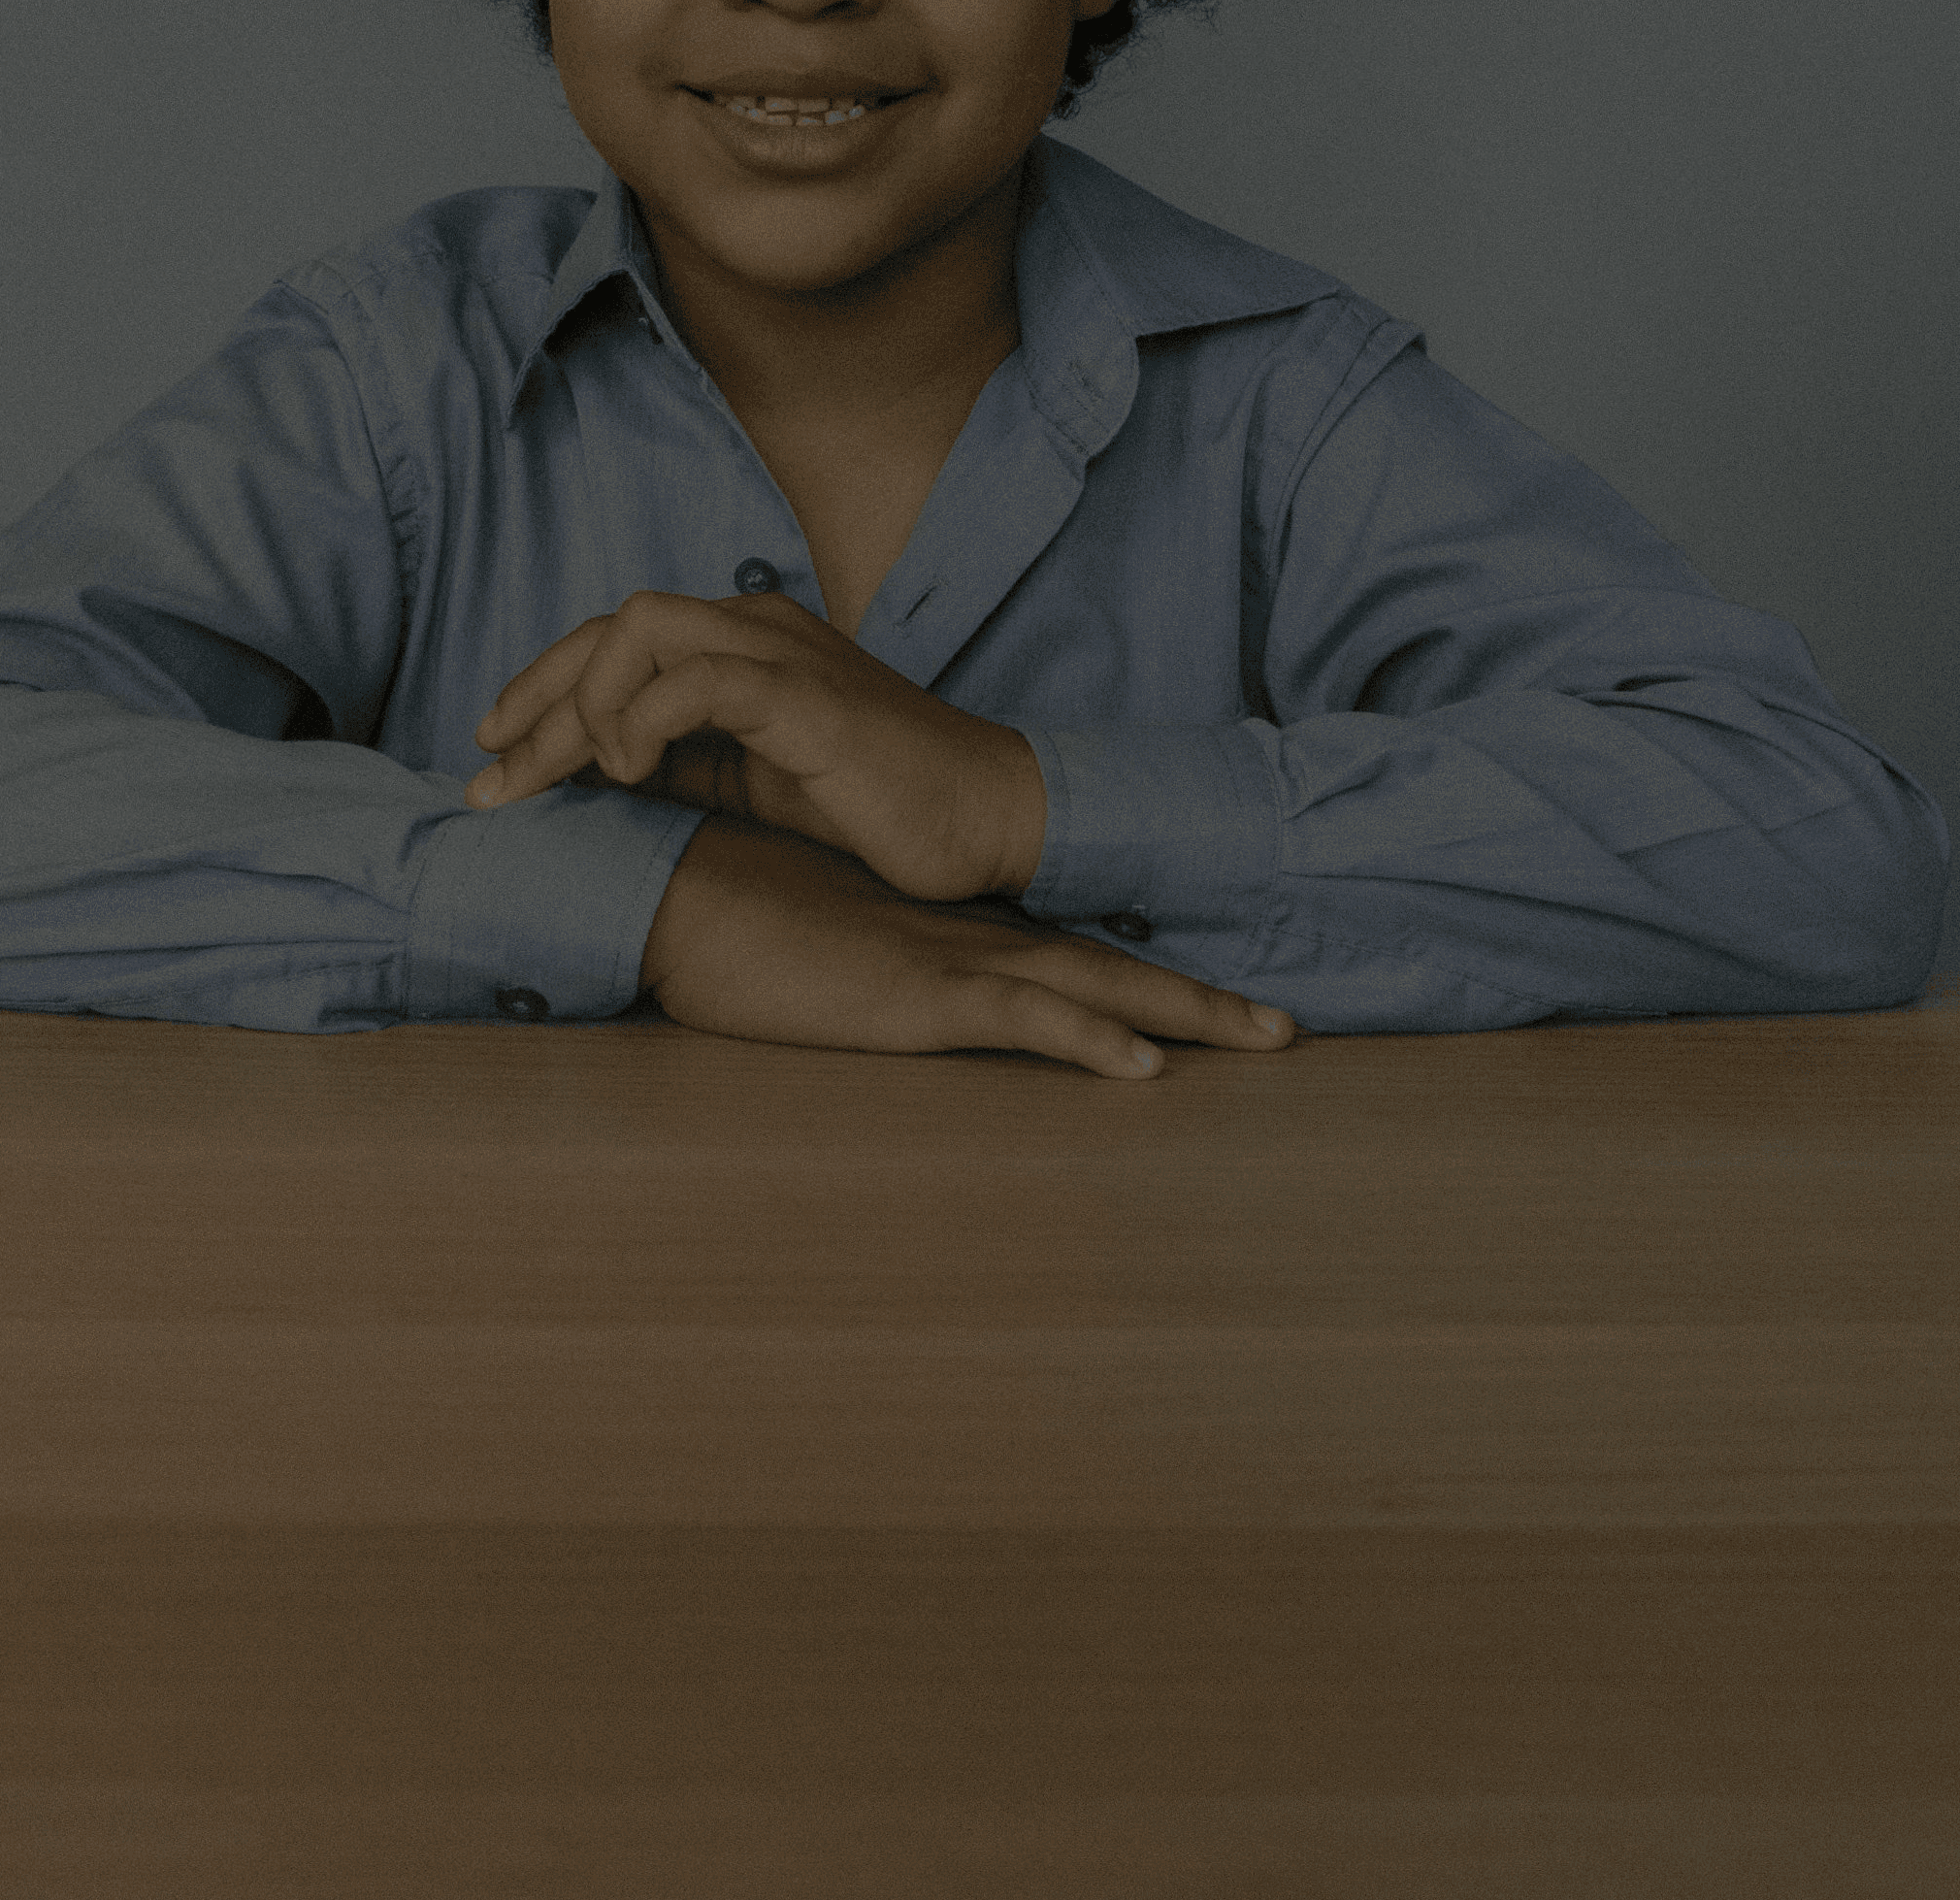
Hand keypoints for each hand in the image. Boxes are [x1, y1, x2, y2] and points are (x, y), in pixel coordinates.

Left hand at [467, 587, 1046, 904]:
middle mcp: (755, 626)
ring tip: (563, 775)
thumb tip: (588, 771)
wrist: (986, 817)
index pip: (616, 638)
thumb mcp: (753, 781)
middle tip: (490, 771)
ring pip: (638, 631)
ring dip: (578, 704)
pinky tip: (630, 772)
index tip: (494, 753)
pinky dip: (640, 718)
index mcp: (744, 641)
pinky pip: (693, 679)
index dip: (543, 688)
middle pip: (611, 624)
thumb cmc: (877, 804)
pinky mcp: (803, 696)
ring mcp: (781, 652)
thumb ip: (680, 761)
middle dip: (536, 695)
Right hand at [637, 815, 1292, 1082]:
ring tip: (1268, 1037)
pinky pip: (1022, 1023)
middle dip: (1199, 1002)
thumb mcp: (812, 950)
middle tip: (1288, 1028)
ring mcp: (948, 967)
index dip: (1141, 978)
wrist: (670, 886)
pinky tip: (1145, 1072)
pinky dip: (1089, 1044)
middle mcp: (966, 944)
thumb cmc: (725, 916)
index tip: (1216, 1002)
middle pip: (1106, 970)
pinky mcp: (914, 996)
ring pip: (1093, 992)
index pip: (1065, 953)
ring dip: (1185, 1015)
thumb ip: (851, 962)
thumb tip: (871, 985)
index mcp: (946, 937)